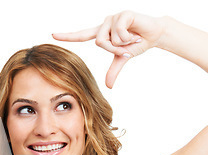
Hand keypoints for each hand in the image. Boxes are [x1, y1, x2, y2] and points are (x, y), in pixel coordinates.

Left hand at [52, 10, 166, 88]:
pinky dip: (129, 38)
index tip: (53, 35)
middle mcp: (104, 24)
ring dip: (123, 44)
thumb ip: (113, 70)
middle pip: (99, 42)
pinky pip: (120, 32)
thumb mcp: (122, 58)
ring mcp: (113, 18)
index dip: (68, 36)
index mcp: (102, 33)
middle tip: (127, 46)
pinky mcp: (123, 14)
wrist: (155, 34)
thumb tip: (108, 86)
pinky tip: (136, 33)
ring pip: (109, 38)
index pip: (82, 35)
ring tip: (132, 39)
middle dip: (114, 49)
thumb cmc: (137, 44)